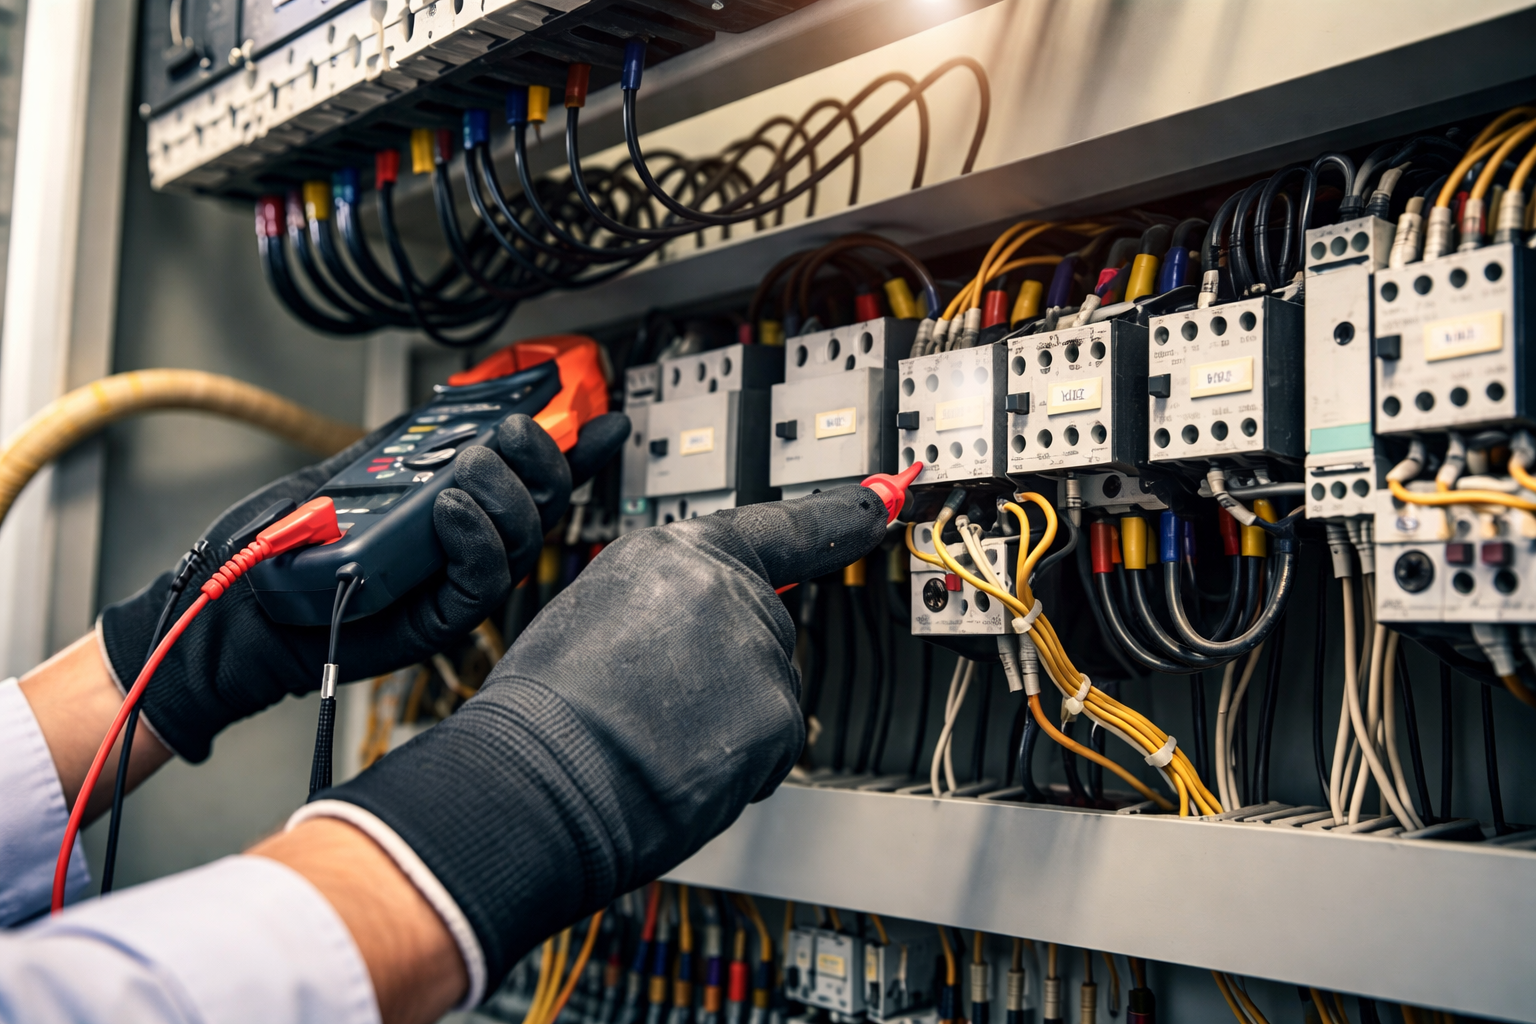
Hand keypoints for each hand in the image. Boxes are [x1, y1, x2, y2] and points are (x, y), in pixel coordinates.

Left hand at [98, 411, 629, 761]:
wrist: (239, 597)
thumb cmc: (288, 538)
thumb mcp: (359, 464)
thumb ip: (418, 441)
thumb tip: (469, 406)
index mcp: (460, 504)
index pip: (535, 477)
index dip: (577, 451)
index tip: (604, 422)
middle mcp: (468, 544)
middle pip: (546, 504)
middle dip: (542, 461)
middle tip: (508, 437)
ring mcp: (457, 581)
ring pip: (525, 538)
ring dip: (504, 493)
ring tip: (463, 472)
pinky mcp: (440, 617)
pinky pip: (485, 578)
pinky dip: (476, 535)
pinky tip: (449, 511)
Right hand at [311, 485, 889, 992]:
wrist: (538, 777)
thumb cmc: (544, 709)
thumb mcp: (593, 612)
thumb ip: (662, 603)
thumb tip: (687, 633)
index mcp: (676, 552)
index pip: (782, 528)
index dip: (840, 517)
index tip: (883, 501)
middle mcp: (727, 590)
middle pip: (763, 628)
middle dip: (726, 668)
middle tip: (657, 704)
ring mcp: (759, 652)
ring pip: (764, 691)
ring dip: (726, 721)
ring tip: (653, 737)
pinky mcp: (778, 717)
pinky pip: (769, 746)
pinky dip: (734, 767)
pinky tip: (678, 767)